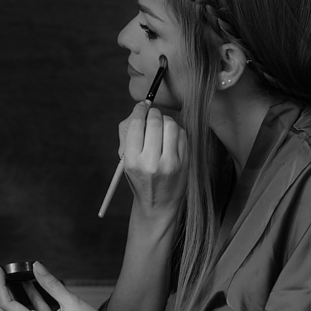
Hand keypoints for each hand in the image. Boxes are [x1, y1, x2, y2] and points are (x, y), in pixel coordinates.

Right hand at [116, 100, 187, 220]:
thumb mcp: (126, 162)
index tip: (141, 106)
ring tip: (161, 127)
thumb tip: (141, 110)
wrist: (158, 205)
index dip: (139, 110)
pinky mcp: (184, 162)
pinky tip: (170, 137)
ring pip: (171, 124)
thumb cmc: (140, 179)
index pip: (136, 124)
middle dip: (153, 112)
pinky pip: (182, 134)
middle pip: (154, 121)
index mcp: (132, 161)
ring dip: (166, 120)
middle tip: (152, 113)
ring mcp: (171, 163)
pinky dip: (176, 130)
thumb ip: (130, 136)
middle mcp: (151, 162)